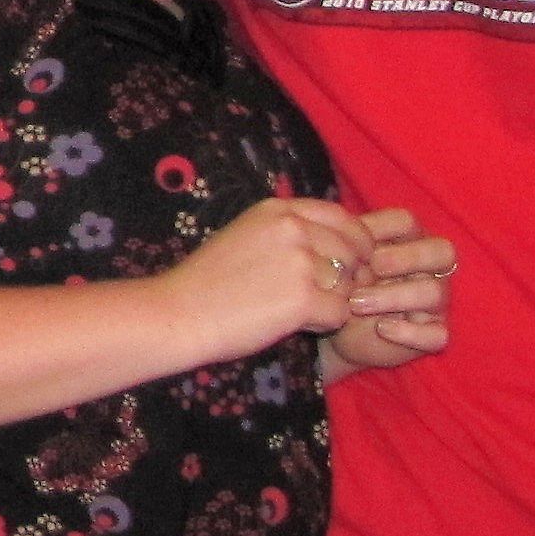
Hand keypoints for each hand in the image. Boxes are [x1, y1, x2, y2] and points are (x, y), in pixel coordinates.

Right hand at [163, 196, 379, 363]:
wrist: (178, 313)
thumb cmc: (206, 281)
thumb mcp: (245, 235)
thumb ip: (288, 233)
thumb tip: (339, 245)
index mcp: (278, 210)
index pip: (342, 217)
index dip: (356, 241)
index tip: (354, 260)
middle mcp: (293, 229)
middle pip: (354, 251)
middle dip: (348, 276)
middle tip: (323, 294)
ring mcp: (300, 262)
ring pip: (348, 284)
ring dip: (333, 300)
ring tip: (297, 310)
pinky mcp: (303, 298)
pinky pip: (340, 313)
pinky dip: (324, 324)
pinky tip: (295, 324)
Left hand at [324, 206, 454, 375]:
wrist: (341, 335)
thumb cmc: (346, 290)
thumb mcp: (343, 268)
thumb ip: (347, 251)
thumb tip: (344, 244)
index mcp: (406, 242)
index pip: (408, 222)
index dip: (384, 228)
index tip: (357, 244)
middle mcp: (429, 270)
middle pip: (441, 251)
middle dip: (405, 257)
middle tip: (372, 267)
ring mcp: (436, 303)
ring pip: (435, 292)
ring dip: (394, 296)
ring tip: (357, 303)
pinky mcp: (434, 334)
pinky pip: (438, 334)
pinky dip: (409, 331)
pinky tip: (381, 328)